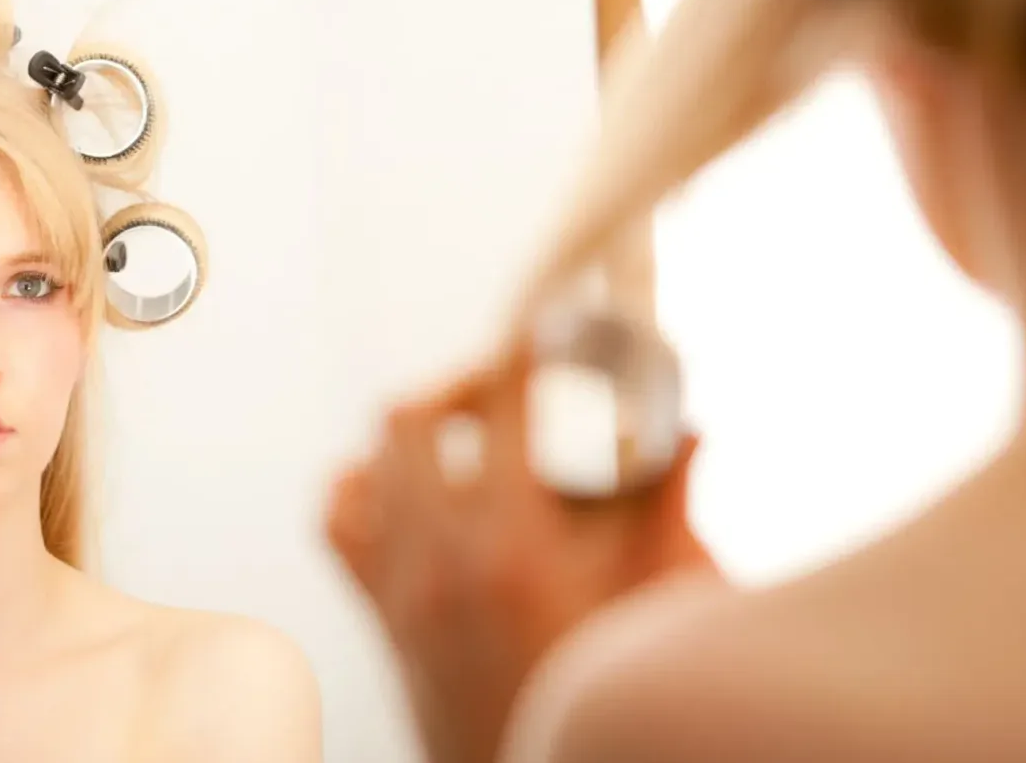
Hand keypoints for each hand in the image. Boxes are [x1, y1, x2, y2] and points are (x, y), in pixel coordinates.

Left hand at [324, 344, 712, 762]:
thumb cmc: (606, 695)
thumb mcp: (662, 604)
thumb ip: (670, 507)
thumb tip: (687, 430)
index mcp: (510, 549)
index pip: (494, 406)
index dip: (520, 351)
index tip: (545, 330)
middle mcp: (438, 563)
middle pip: (405, 418)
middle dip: (458, 384)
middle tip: (510, 386)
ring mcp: (400, 592)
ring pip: (363, 465)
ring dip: (409, 435)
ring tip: (465, 435)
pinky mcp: (386, 617)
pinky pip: (338, 525)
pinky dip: (361, 487)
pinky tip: (408, 485)